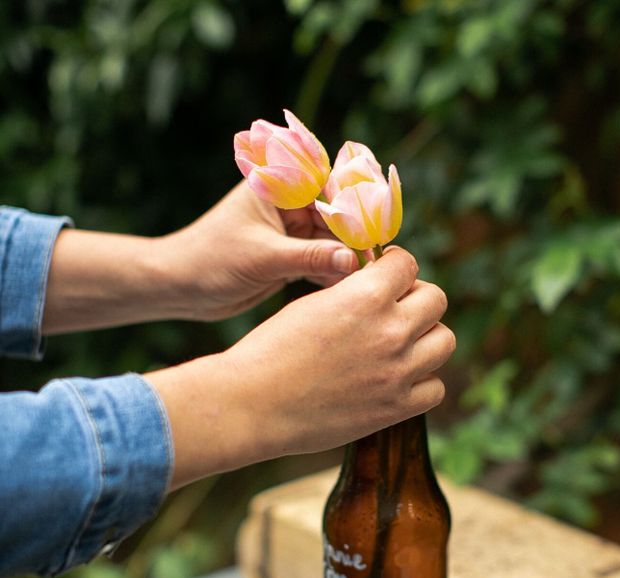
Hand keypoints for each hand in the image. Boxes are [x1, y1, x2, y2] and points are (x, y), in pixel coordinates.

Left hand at [42, 181, 357, 333]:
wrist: (180, 288)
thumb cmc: (210, 260)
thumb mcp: (263, 257)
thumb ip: (310, 258)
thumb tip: (354, 260)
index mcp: (279, 184)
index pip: (330, 186)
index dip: (356, 208)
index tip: (375, 233)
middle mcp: (290, 203)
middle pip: (338, 214)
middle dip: (358, 237)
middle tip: (378, 262)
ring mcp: (293, 230)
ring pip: (335, 239)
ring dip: (350, 257)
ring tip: (369, 278)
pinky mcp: (293, 255)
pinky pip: (325, 260)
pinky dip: (336, 273)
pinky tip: (351, 288)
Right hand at [147, 247, 455, 487]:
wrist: (252, 404)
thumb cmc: (271, 350)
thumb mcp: (313, 304)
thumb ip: (354, 294)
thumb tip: (380, 287)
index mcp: (366, 296)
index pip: (408, 264)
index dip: (395, 268)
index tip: (386, 278)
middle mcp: (391, 331)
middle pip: (436, 300)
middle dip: (416, 300)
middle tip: (394, 312)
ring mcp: (398, 372)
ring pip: (445, 341)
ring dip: (426, 339)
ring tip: (401, 346)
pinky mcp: (395, 409)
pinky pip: (435, 388)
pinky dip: (423, 382)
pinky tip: (398, 380)